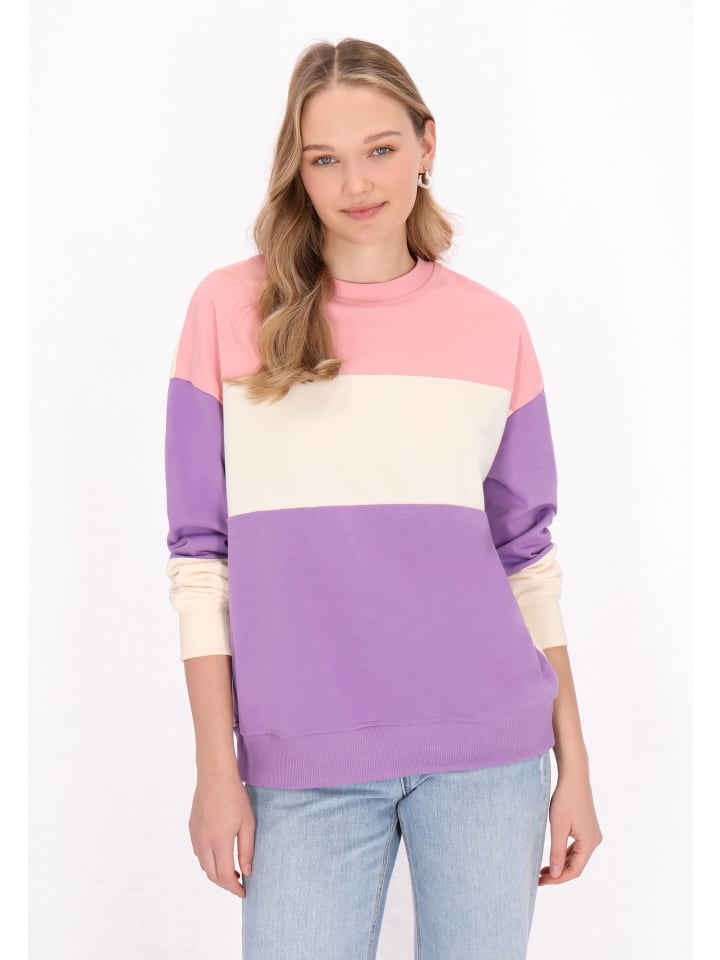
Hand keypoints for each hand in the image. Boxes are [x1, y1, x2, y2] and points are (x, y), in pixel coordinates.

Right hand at [189, 767, 255, 897]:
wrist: (214, 776)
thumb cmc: (235, 797)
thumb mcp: (247, 823)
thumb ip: (247, 850)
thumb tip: (247, 872)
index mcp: (219, 842)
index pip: (225, 876)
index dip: (234, 888)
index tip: (244, 892)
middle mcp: (203, 842)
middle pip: (212, 875)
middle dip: (226, 883)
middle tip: (239, 883)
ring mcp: (195, 836)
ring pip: (204, 865)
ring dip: (216, 872)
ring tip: (233, 869)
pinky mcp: (192, 830)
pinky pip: (199, 853)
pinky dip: (209, 860)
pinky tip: (220, 854)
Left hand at [538, 769, 602, 885]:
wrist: (574, 776)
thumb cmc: (565, 800)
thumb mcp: (558, 827)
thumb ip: (557, 852)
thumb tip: (556, 875)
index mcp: (590, 843)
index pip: (575, 870)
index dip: (558, 879)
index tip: (541, 882)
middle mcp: (594, 840)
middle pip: (576, 865)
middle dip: (558, 873)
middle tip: (539, 879)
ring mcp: (591, 834)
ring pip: (576, 857)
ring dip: (561, 864)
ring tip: (543, 871)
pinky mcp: (586, 827)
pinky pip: (576, 847)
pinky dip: (565, 854)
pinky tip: (554, 856)